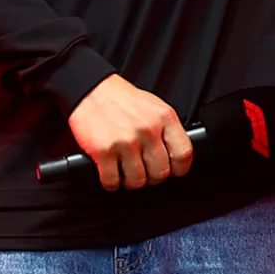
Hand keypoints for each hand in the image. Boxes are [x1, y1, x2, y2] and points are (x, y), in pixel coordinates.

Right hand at [67, 74, 193, 191]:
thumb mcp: (154, 107)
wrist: (91, 90)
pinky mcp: (103, 151)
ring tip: (126, 172)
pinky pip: (112, 181)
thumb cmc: (123, 100)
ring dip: (131, 181)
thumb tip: (174, 155)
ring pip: (138, 181)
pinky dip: (111, 183)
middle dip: (152, 177)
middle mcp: (147, 130)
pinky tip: (111, 173)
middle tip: (144, 171)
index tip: (173, 171)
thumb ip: (166, 130)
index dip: (179, 169)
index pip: (183, 154)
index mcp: (164, 117)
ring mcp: (126, 141)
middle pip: (160, 172)